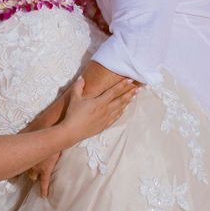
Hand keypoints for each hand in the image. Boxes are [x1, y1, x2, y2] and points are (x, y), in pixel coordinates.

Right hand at [35, 79, 136, 196]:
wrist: (71, 132)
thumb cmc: (73, 114)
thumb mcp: (74, 98)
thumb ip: (78, 87)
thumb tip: (82, 78)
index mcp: (99, 102)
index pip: (114, 91)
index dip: (122, 85)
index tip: (130, 80)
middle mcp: (105, 110)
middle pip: (120, 100)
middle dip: (129, 93)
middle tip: (138, 88)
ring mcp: (106, 118)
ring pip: (120, 109)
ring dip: (127, 102)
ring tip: (133, 96)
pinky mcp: (104, 125)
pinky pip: (116, 117)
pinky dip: (121, 112)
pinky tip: (124, 109)